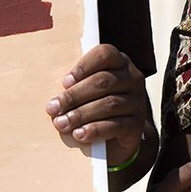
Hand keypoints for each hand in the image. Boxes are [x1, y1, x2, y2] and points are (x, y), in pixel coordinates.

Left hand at [46, 44, 150, 163]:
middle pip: (103, 81)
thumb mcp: (88, 90)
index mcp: (120, 62)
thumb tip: (54, 97)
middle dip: (74, 96)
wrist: (118, 137)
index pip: (105, 54)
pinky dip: (95, 130)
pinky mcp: (137, 124)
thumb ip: (76, 85)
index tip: (64, 82)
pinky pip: (115, 125)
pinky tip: (79, 134)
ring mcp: (137, 102)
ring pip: (108, 104)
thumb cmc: (96, 105)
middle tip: (53, 108)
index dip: (83, 66)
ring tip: (61, 123)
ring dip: (81, 114)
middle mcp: (132, 79)